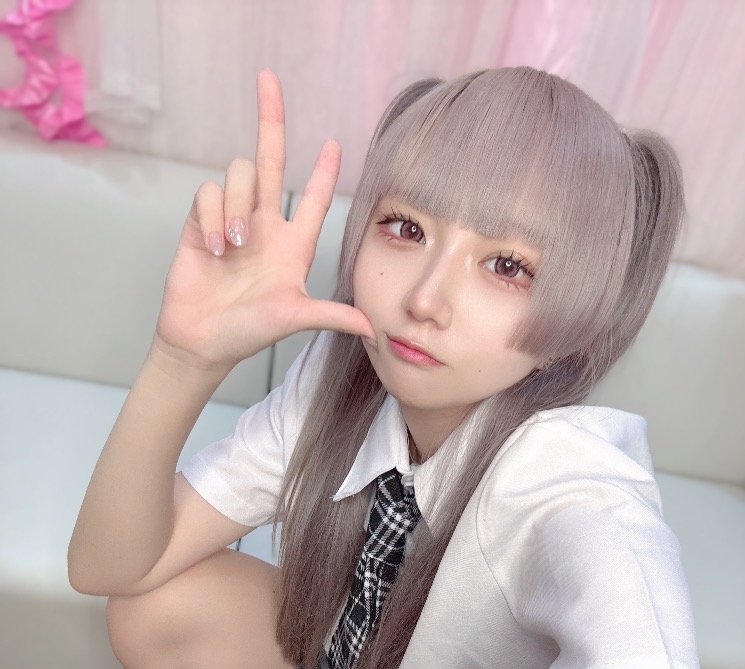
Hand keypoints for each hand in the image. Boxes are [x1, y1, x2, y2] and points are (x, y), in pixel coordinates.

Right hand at [155, 69, 373, 369]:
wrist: (201, 341)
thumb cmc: (248, 332)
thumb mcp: (294, 318)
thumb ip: (330, 316)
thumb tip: (371, 327)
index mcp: (293, 244)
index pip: (314, 199)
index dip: (324, 172)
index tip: (334, 144)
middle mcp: (265, 224)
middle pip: (270, 159)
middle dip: (270, 117)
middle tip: (268, 78)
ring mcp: (231, 219)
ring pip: (239, 175)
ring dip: (237, 205)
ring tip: (233, 246)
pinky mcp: (199, 222)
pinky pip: (207, 194)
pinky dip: (211, 217)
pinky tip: (213, 248)